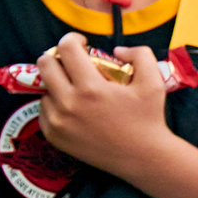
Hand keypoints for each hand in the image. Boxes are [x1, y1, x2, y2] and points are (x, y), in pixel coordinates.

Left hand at [35, 36, 173, 177]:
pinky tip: (73, 107)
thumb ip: (139, 54)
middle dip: (57, 57)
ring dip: (57, 83)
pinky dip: (55, 104)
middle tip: (72, 62)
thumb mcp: (154, 82)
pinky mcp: (54, 136)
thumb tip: (117, 50)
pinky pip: (44, 110)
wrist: (143, 158)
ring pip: (43, 88)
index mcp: (91, 88)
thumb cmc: (149, 119)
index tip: (82, 43)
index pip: (65, 48)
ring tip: (75, 89)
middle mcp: (69, 104)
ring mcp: (58, 122)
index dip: (72, 39)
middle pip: (44, 64)